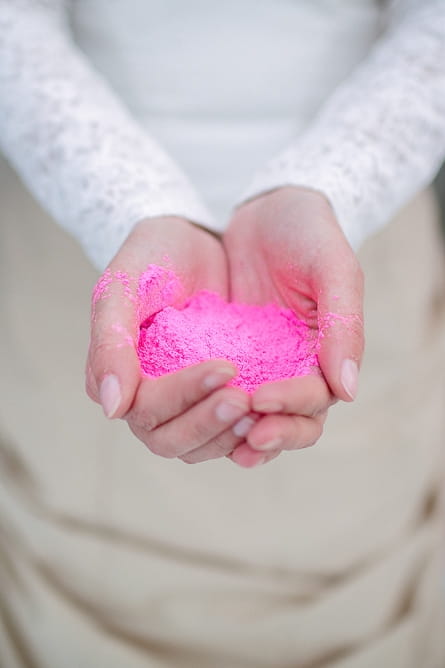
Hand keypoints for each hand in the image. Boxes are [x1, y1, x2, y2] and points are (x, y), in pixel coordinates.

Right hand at [86, 217, 250, 463]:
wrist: (194, 240)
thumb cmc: (153, 257)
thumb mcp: (124, 286)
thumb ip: (110, 341)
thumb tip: (112, 409)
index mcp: (123, 377)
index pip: (146, 410)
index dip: (183, 395)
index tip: (226, 368)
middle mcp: (152, 400)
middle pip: (172, 441)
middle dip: (209, 425)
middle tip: (246, 401)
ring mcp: (188, 403)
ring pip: (203, 446)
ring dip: (232, 436)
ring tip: (264, 411)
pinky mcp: (220, 397)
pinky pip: (233, 432)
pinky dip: (252, 431)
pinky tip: (276, 415)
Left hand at [223, 186, 363, 466]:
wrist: (266, 209)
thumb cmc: (307, 233)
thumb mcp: (332, 268)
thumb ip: (344, 325)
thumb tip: (349, 392)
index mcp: (327, 354)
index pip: (316, 399)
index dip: (293, 406)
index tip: (261, 399)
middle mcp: (294, 369)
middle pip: (288, 423)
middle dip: (269, 434)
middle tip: (242, 432)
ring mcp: (260, 366)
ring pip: (253, 419)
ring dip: (236, 433)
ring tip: (215, 434)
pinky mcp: (225, 357)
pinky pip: (218, 394)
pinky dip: (209, 411)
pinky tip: (187, 415)